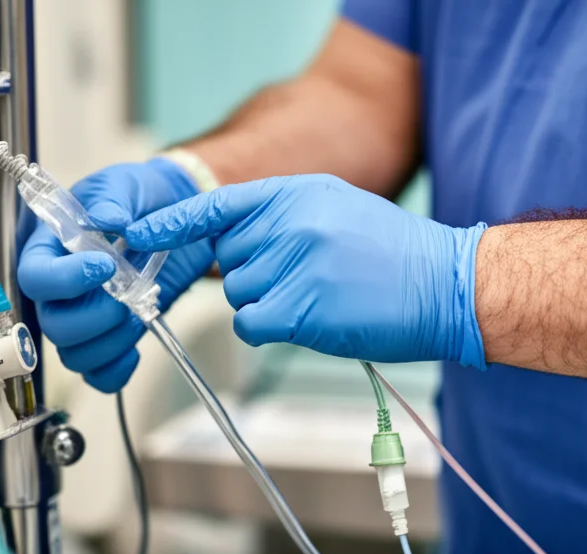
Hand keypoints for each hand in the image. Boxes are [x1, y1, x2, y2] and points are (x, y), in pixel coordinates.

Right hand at [18, 159, 213, 391]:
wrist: (173, 212)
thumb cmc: (137, 197)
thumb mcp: (123, 185)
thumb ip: (111, 199)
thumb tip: (105, 218)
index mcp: (49, 249)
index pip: (34, 277)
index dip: (64, 280)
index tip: (105, 265)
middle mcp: (60, 290)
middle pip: (51, 325)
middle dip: (93, 317)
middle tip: (128, 293)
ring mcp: (82, 317)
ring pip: (74, 354)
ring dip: (111, 342)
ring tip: (139, 312)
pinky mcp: (109, 338)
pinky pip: (98, 374)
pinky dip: (116, 370)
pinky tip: (137, 348)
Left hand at [120, 174, 487, 366]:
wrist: (447, 284)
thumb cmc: (392, 254)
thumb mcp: (335, 209)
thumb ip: (281, 219)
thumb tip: (231, 245)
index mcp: (295, 192)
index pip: (217, 203)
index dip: (173, 222)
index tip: (139, 235)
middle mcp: (289, 222)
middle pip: (228, 260)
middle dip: (255, 276)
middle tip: (305, 279)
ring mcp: (294, 264)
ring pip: (239, 295)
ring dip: (268, 304)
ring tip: (320, 298)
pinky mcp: (300, 308)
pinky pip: (251, 324)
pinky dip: (271, 328)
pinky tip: (311, 320)